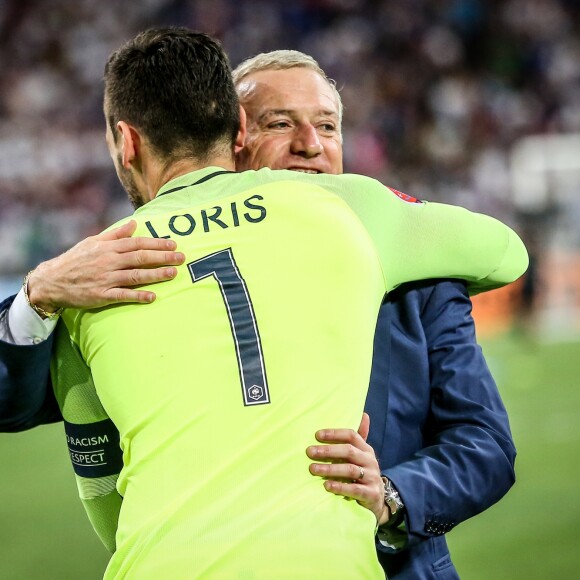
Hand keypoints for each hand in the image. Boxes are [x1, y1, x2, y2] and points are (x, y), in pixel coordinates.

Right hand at [26, 220, 185, 312]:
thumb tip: (134, 223)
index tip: (173, 244)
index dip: (156, 243)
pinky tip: (152, 297)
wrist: (52, 280)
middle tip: (181, 258)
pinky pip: (123, 295)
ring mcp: (106, 278)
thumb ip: (115, 234)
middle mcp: (109, 261)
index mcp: (108, 247)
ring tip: (173, 274)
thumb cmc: (76, 259)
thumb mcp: (93, 242)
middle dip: (162, 257)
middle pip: (140, 258)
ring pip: (135, 275)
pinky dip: (138, 295)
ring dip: (156, 275)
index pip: (137, 243)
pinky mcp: (102, 294)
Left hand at [306, 413, 388, 525]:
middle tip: (310, 452)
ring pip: (350, 470)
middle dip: (328, 451)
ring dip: (330, 469)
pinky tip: (327, 486)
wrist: (377, 499)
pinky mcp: (371, 494)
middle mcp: (370, 460)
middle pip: (349, 451)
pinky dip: (340, 487)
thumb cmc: (363, 472)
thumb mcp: (362, 455)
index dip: (334, 434)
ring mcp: (372, 477)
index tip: (317, 435)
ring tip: (313, 468)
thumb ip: (359, 437)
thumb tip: (364, 414)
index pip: (351, 435)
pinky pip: (355, 490)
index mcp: (366, 449)